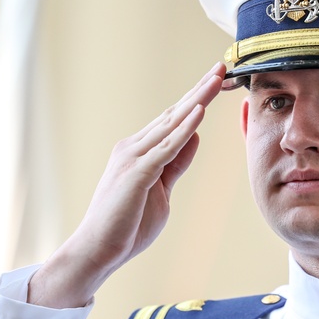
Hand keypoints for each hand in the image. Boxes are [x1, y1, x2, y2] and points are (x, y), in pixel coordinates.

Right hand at [28, 63, 225, 307]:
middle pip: (173, 113)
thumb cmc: (126, 225)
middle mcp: (134, 147)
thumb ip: (176, 163)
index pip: (172, 120)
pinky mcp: (135, 173)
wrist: (97, 250)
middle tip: (221, 68)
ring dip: (196, 100)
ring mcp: (133, 158)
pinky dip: (183, 129)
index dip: (195, 100)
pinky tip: (199, 112)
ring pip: (171, 123)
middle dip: (199, 90)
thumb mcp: (162, 190)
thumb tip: (195, 136)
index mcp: (140, 151)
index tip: (215, 81)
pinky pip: (165, 148)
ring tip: (216, 79)